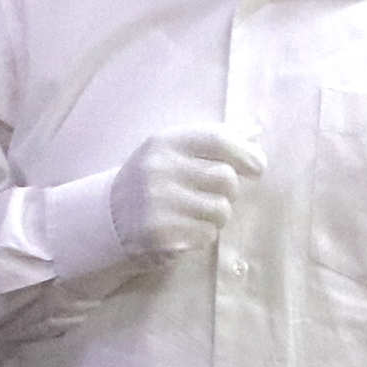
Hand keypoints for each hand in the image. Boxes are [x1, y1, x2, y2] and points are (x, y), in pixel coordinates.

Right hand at [105, 123, 261, 262]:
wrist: (109, 220)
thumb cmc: (153, 180)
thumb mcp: (174, 152)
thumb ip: (214, 140)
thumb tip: (255, 131)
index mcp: (165, 143)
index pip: (218, 139)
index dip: (246, 153)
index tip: (257, 166)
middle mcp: (159, 170)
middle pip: (226, 179)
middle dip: (229, 191)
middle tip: (213, 194)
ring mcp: (158, 203)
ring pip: (221, 210)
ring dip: (216, 215)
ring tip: (194, 213)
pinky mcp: (161, 235)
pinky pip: (207, 234)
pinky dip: (203, 234)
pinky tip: (183, 228)